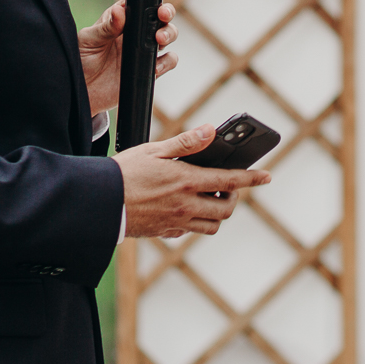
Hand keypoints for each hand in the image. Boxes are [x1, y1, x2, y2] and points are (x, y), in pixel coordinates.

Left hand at [81, 0, 178, 115]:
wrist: (81, 94)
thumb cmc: (80, 63)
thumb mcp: (88, 41)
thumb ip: (106, 27)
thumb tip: (119, 11)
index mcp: (119, 21)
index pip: (139, 3)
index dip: (150, 0)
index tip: (152, 4)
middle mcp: (134, 33)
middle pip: (159, 17)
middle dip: (166, 14)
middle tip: (162, 17)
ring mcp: (143, 51)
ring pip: (168, 36)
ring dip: (170, 34)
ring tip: (159, 40)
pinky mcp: (148, 70)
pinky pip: (167, 62)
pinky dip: (167, 62)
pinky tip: (155, 66)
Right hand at [115, 125, 271, 239]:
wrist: (97, 204)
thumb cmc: (122, 173)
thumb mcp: (154, 150)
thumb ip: (186, 143)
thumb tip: (211, 130)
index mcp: (186, 181)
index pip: (231, 180)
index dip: (252, 178)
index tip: (267, 176)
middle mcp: (186, 206)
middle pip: (226, 209)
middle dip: (234, 198)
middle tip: (228, 186)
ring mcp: (176, 222)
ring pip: (212, 225)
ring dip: (217, 212)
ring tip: (209, 197)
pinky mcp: (164, 233)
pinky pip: (190, 232)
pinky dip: (196, 222)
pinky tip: (186, 209)